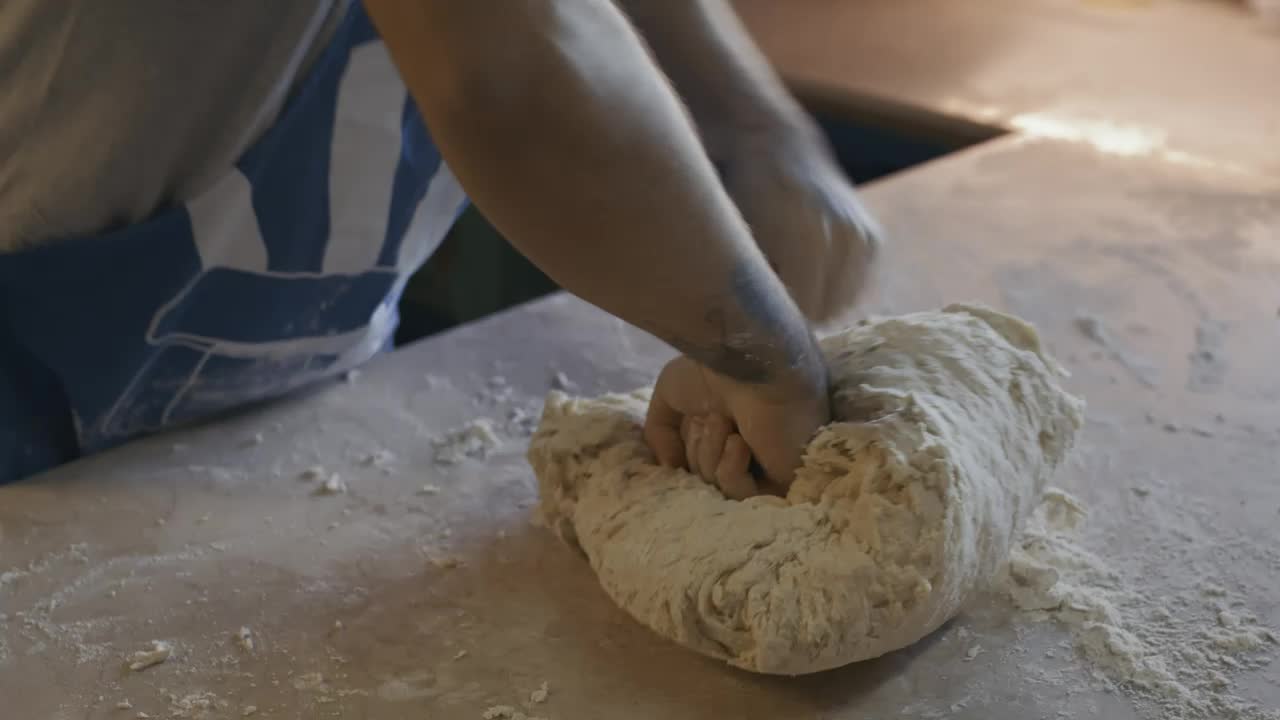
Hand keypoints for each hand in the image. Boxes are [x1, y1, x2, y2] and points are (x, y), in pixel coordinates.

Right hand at [643, 354, 828, 498]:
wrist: (752, 363)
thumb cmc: (714, 371)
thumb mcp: (668, 394)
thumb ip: (658, 433)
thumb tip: (670, 467)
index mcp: (720, 431)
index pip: (690, 464)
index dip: (683, 448)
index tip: (692, 419)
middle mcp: (742, 449)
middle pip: (700, 478)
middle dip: (696, 448)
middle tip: (712, 415)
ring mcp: (764, 467)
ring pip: (717, 488)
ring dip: (710, 453)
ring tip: (725, 421)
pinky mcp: (782, 481)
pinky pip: (741, 494)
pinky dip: (731, 468)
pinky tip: (739, 441)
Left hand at [719, 127, 883, 324]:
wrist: (781, 146)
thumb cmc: (750, 191)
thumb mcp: (743, 233)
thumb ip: (759, 279)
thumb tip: (766, 327)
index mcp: (808, 237)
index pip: (803, 309)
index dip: (781, 319)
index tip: (765, 315)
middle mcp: (843, 236)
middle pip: (826, 310)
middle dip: (801, 311)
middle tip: (778, 295)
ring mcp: (863, 236)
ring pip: (844, 302)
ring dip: (820, 300)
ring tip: (795, 278)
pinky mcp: (873, 238)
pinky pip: (857, 286)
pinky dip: (836, 287)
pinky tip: (815, 273)